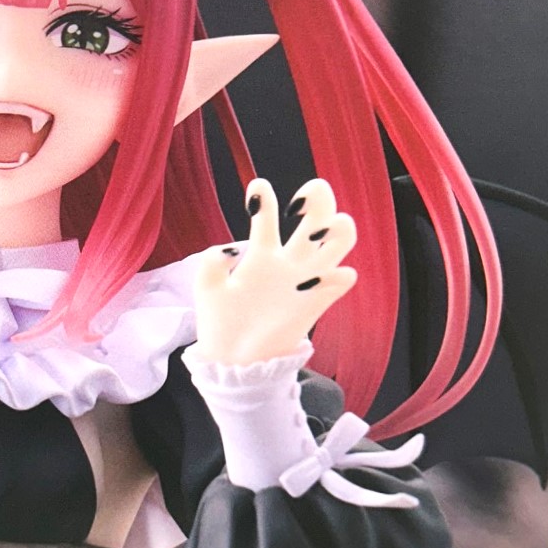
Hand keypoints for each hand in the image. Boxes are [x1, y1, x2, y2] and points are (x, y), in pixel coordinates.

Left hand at [194, 177, 356, 366]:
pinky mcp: (316, 303)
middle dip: (318, 200)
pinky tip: (328, 275)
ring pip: (337, 245)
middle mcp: (287, 262)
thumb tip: (229, 248)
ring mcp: (305, 280)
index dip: (264, 199)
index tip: (258, 187)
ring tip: (322, 227)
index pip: (267, 217)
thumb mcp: (207, 287)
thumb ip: (211, 262)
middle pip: (314, 220)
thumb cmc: (220, 321)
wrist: (234, 360)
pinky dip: (340, 275)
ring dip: (338, 229)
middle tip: (307, 195)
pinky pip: (340, 283)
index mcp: (260, 254)